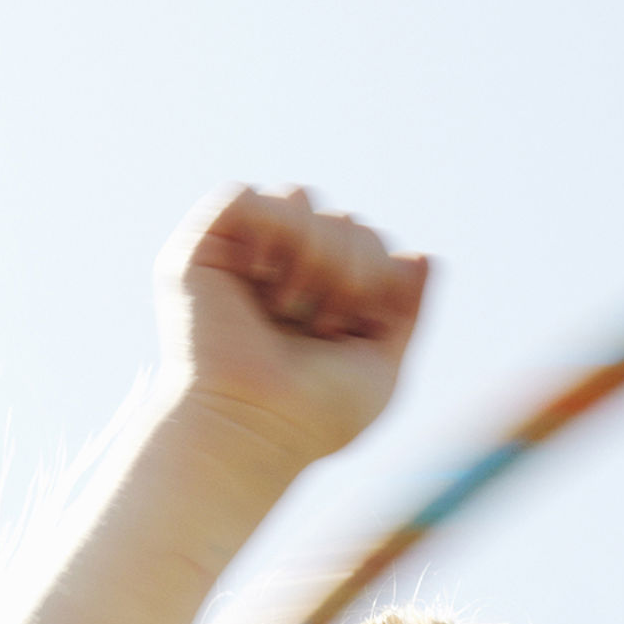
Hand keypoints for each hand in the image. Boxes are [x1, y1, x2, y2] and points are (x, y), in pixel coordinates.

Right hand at [159, 185, 429, 467]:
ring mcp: (240, 259)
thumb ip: (405, 311)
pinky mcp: (199, 250)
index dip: (379, 274)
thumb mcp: (381, 368)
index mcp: (321, 298)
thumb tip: (423, 256)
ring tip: (291, 303)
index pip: (371, 242)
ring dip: (314, 249)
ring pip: (299, 197)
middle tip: (323, 325)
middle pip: (344, 219)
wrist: (251, 428)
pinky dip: (267, 229)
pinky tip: (259, 274)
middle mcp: (282, 275)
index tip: (356, 328)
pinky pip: (244, 195)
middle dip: (351, 266)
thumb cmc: (312, 416)